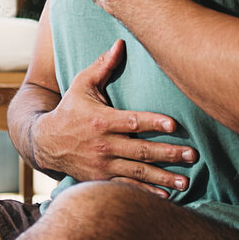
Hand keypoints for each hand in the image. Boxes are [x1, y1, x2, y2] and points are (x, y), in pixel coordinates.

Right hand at [32, 38, 195, 196]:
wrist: (46, 143)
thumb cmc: (69, 109)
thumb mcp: (82, 85)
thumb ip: (102, 66)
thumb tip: (120, 43)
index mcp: (102, 121)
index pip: (132, 122)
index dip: (153, 123)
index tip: (174, 125)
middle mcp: (104, 145)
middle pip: (141, 151)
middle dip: (168, 154)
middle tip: (192, 155)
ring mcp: (103, 166)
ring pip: (137, 173)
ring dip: (163, 178)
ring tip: (185, 182)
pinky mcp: (101, 179)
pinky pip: (127, 188)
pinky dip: (146, 193)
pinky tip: (166, 197)